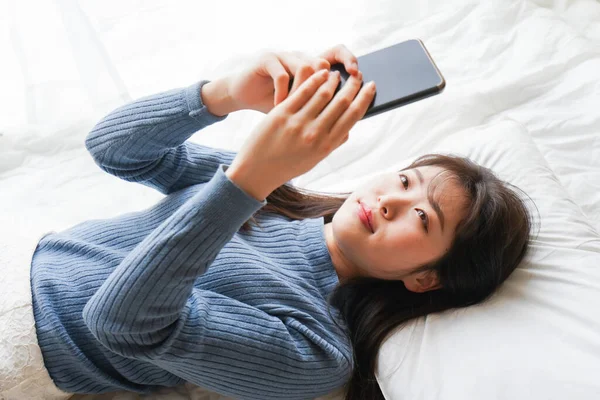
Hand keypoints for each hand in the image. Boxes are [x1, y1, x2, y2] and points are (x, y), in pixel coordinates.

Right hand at [225, 44, 361, 113]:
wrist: (245, 93)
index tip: (363, 91)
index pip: (337, 61)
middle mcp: (301, 58)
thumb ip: (321, 115)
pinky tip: (280, 106)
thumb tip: (348, 130)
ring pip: (305, 66)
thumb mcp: (300, 111)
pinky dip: (282, 92)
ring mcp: (285, 56)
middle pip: (324, 61)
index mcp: (312, 69)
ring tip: (302, 111)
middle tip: (337, 102)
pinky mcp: (268, 59)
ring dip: (303, 92)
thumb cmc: (276, 106)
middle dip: (334, 81)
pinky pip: (281, 73)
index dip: (349, 73)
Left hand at [226, 68, 375, 201]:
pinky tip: (321, 72)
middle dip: (353, 86)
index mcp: (326, 146)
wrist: (257, 171)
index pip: (352, 116)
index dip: (364, 98)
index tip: (371, 86)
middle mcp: (315, 134)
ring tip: (339, 73)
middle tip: (359, 75)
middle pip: (341, 102)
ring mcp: (298, 123)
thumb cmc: (287, 165)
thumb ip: (332, 144)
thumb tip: (349, 129)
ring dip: (334, 80)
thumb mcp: (314, 159)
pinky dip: (314, 79)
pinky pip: (302, 91)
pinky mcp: (281, 114)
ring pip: (323, 93)